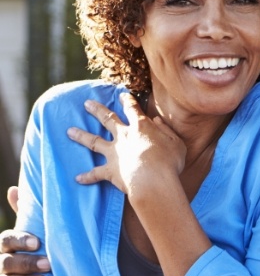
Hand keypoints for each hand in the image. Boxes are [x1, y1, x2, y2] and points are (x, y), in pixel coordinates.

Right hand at [0, 186, 50, 275]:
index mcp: (6, 244)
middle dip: (27, 263)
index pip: (6, 240)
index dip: (20, 241)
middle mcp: (1, 262)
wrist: (44, 274)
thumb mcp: (34, 229)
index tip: (37, 242)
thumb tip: (13, 189)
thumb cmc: (38, 246)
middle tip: (48, 264)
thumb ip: (26, 213)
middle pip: (7, 262)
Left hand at [67, 94, 186, 194]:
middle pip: (107, 119)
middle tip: (86, 103)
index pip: (132, 109)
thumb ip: (166, 130)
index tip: (122, 95)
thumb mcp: (176, 142)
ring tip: (69, 131)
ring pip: (94, 141)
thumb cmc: (169, 161)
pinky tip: (77, 178)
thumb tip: (157, 121)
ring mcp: (115, 153)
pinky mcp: (110, 171)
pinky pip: (96, 173)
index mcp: (141, 127)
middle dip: (96, 110)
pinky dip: (87, 176)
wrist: (153, 180)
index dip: (127, 101)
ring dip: (81, 135)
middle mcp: (124, 136)